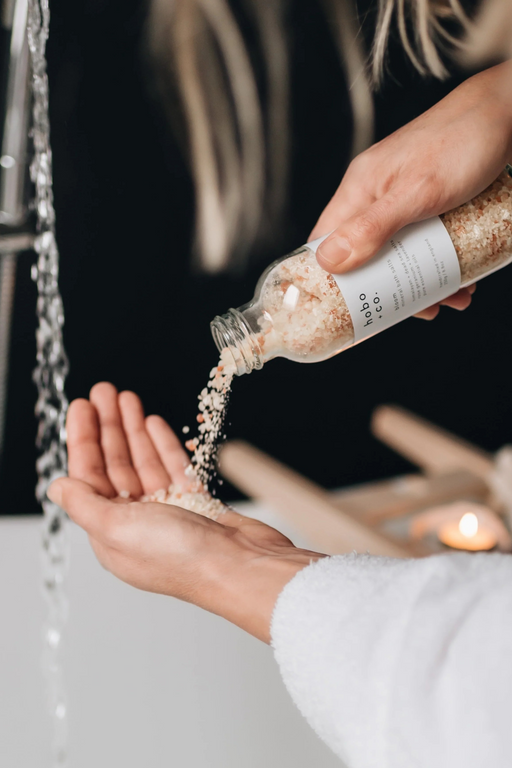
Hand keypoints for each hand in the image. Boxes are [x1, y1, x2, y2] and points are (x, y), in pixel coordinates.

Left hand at [48, 383, 322, 642]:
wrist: (242, 568)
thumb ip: (84, 504)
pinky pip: (173, 467)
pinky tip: (153, 423)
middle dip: (107, 425)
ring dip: (133, 428)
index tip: (81, 406)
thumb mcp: (118, 529)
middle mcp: (137, 522)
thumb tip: (55, 487)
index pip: (88, 476)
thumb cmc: (182, 559)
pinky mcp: (196, 504)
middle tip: (103, 391)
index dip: (83, 438)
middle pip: (115, 464)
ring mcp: (168, 512)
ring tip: (127, 397)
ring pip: (143, 461)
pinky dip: (162, 444)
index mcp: (111, 533)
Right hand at [311, 62, 511, 319]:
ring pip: (398, 252)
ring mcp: (401, 198)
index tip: (347, 309)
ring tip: (449, 299)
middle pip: (364, 253)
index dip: (329, 278)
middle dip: (387, 288)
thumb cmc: (463, 143)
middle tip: (413, 311)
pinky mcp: (427, 202)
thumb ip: (373, 227)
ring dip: (421, 282)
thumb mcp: (417, 192)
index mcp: (359, 188)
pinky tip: (461, 278)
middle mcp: (374, 194)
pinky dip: (439, 264)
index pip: (324, 241)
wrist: (508, 112)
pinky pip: (423, 242)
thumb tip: (329, 262)